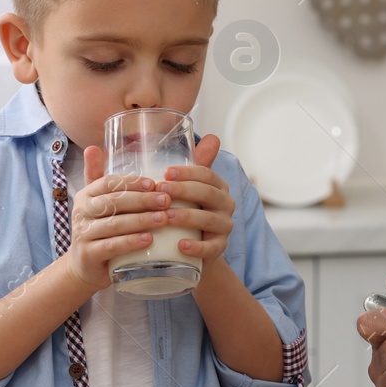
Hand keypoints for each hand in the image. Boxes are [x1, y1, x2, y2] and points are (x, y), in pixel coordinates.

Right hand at [65, 144, 176, 288]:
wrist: (85, 266)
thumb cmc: (102, 229)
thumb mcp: (103, 202)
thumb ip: (104, 176)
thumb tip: (96, 145)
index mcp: (87, 194)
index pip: (108, 182)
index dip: (131, 182)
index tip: (154, 182)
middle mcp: (82, 211)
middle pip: (113, 201)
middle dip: (142, 200)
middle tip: (167, 200)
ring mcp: (83, 234)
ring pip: (114, 224)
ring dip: (141, 220)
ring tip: (164, 218)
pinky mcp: (88, 255)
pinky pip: (111, 246)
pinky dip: (130, 242)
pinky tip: (149, 240)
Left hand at [158, 134, 234, 264]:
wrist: (195, 246)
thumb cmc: (187, 211)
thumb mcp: (186, 188)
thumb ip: (189, 166)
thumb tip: (209, 138)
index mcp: (217, 186)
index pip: (207, 174)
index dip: (188, 172)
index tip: (166, 172)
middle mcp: (225, 204)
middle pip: (208, 194)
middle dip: (183, 190)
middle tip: (160, 191)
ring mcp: (224, 227)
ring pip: (208, 219)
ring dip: (186, 216)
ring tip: (165, 217)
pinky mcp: (219, 248)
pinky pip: (211, 247)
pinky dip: (196, 247)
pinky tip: (181, 245)